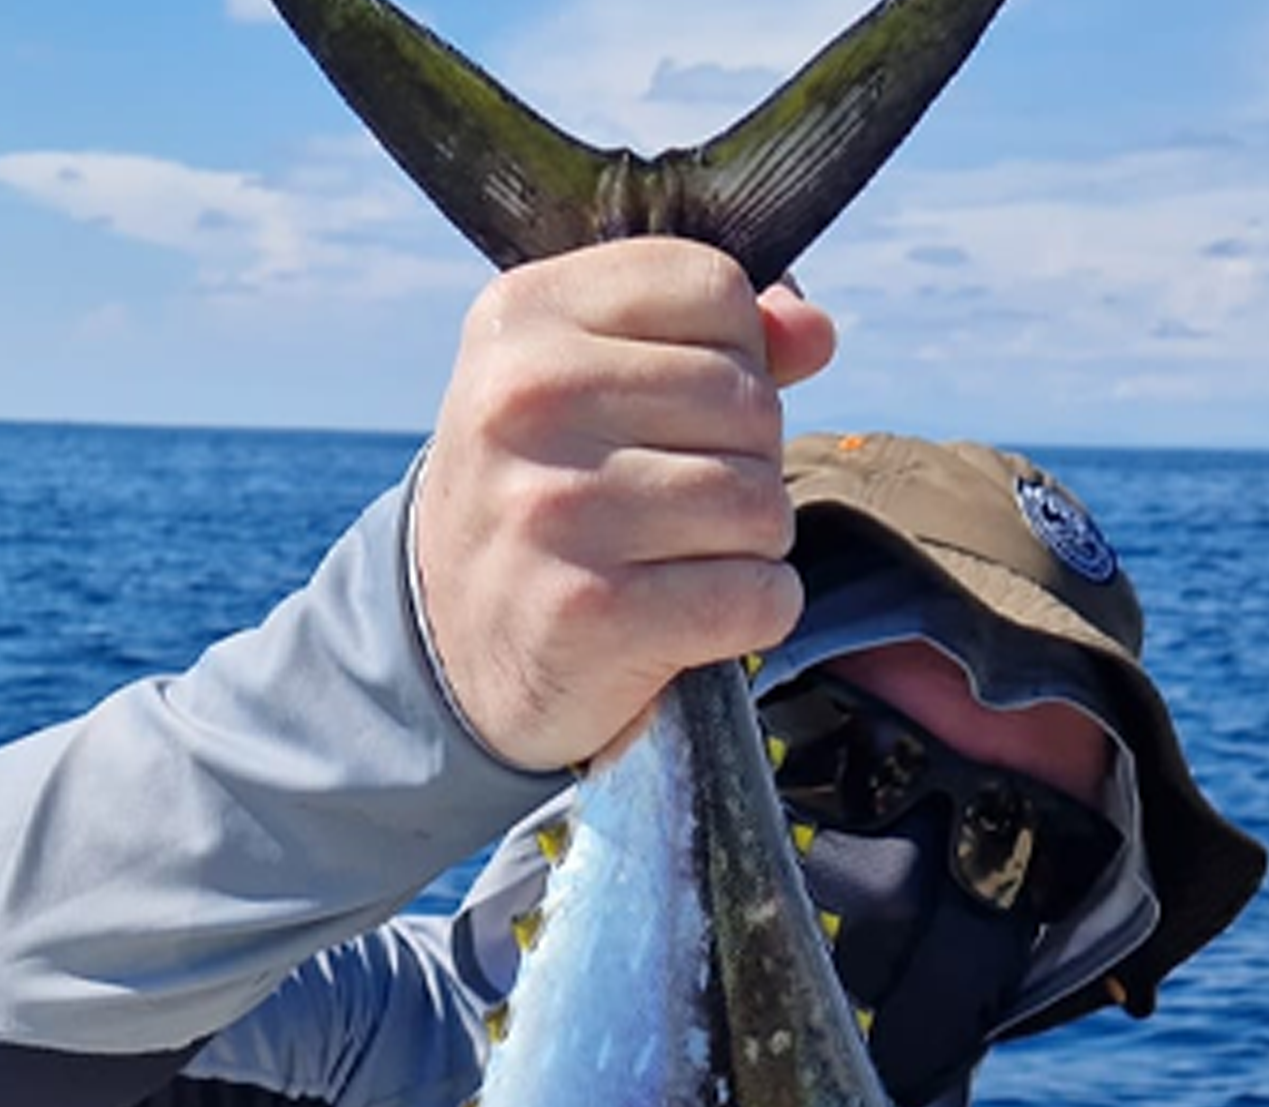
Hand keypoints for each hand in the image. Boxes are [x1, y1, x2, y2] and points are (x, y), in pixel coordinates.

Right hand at [414, 241, 835, 774]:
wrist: (454, 656)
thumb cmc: (547, 502)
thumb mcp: (589, 390)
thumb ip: (706, 340)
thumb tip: (814, 331)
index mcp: (523, 318)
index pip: (713, 288)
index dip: (736, 355)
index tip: (679, 413)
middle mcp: (526, 402)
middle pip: (750, 403)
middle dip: (747, 463)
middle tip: (679, 507)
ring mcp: (554, 510)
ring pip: (760, 502)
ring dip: (752, 545)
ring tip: (682, 560)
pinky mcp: (591, 614)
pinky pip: (758, 596)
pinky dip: (755, 614)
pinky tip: (693, 619)